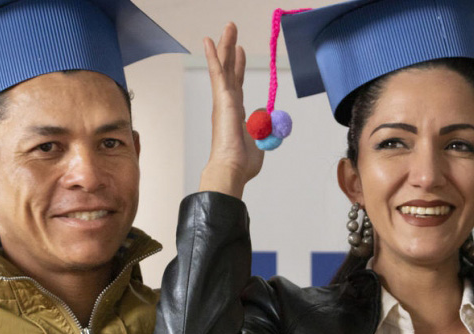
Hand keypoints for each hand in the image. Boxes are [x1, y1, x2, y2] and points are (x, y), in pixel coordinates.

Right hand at [199, 22, 263, 197]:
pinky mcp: (222, 99)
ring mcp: (223, 101)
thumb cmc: (243, 163)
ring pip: (223, 66)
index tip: (240, 53)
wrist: (232, 168)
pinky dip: (213, 56)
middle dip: (230, 50)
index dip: (238, 67)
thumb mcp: (260, 141)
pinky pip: (217, 73)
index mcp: (235, 113)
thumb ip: (263, 127)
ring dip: (224, 45)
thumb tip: (264, 115)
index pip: (237, 84)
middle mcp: (227, 104)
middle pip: (229, 71)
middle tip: (231, 30)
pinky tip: (208, 41)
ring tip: (228, 26)